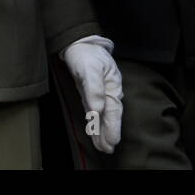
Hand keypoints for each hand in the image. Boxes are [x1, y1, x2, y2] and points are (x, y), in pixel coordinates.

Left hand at [61, 35, 122, 153]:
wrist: (80, 45)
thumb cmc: (87, 55)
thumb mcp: (90, 68)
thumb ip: (94, 88)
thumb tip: (99, 109)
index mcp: (113, 85)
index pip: (114, 110)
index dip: (113, 126)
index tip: (112, 140)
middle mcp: (109, 92)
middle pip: (110, 116)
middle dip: (110, 133)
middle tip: (108, 148)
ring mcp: (101, 94)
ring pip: (103, 117)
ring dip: (103, 132)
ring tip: (103, 147)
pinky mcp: (92, 95)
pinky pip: (95, 113)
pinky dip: (96, 124)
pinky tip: (96, 133)